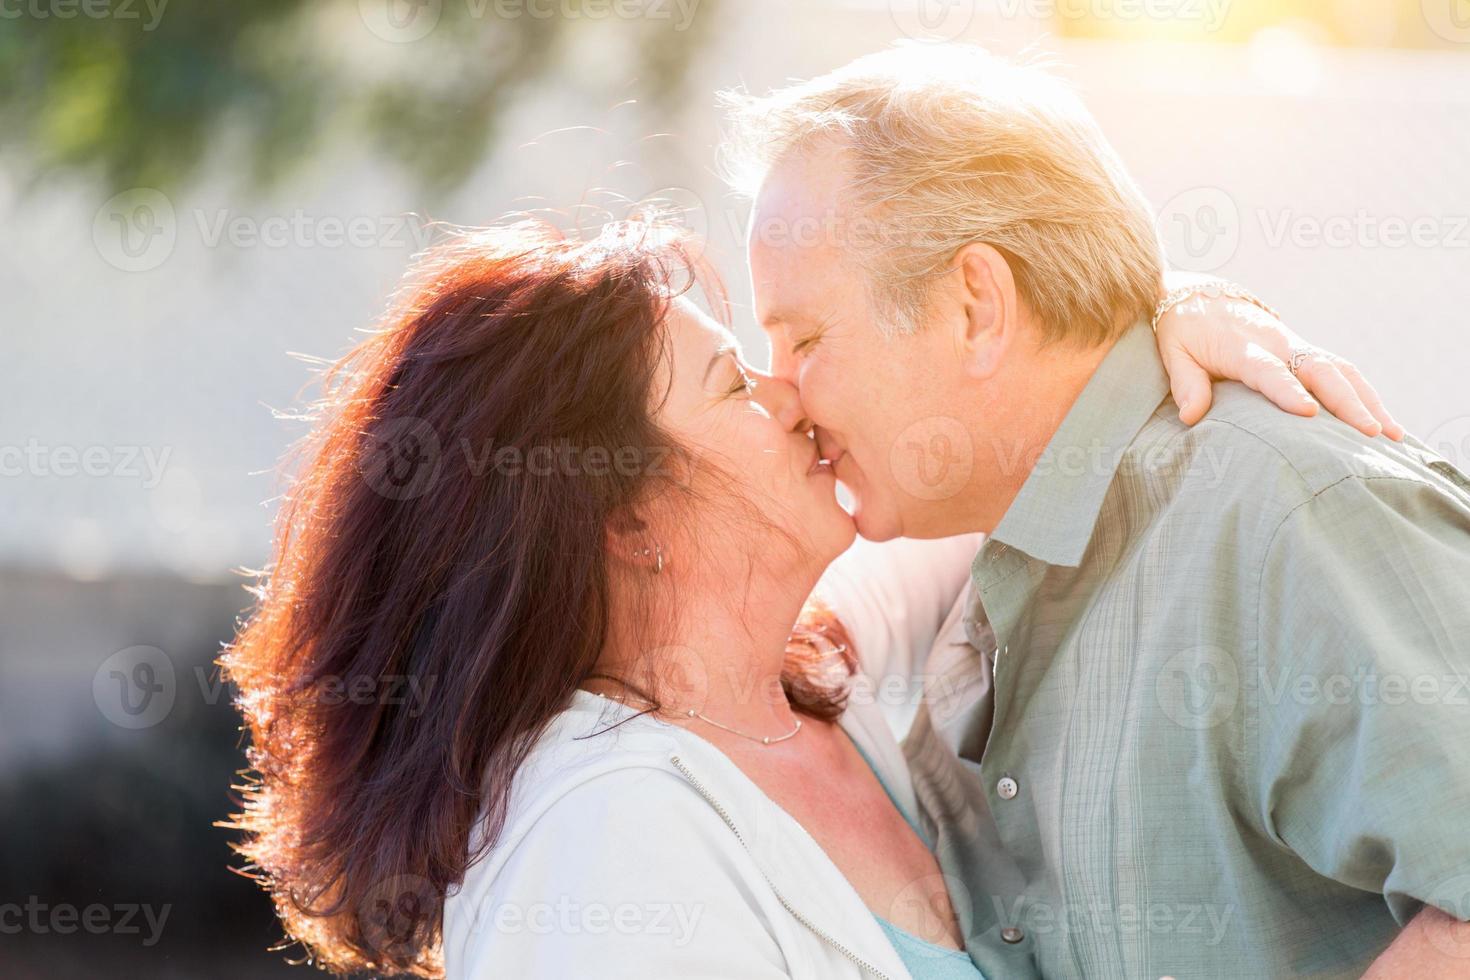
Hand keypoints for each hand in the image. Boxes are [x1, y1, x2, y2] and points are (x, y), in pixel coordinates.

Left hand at [1153, 293, 1403, 440]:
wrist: (1197, 294)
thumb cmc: (1182, 328)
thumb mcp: (1173, 352)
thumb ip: (1185, 383)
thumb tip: (1190, 416)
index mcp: (1242, 346)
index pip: (1269, 371)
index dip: (1288, 391)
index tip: (1309, 414)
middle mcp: (1276, 343)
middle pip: (1320, 370)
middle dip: (1348, 402)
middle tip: (1371, 434)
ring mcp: (1294, 345)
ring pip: (1340, 370)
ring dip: (1368, 401)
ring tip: (1392, 436)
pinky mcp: (1303, 350)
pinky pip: (1341, 371)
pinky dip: (1364, 394)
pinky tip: (1382, 422)